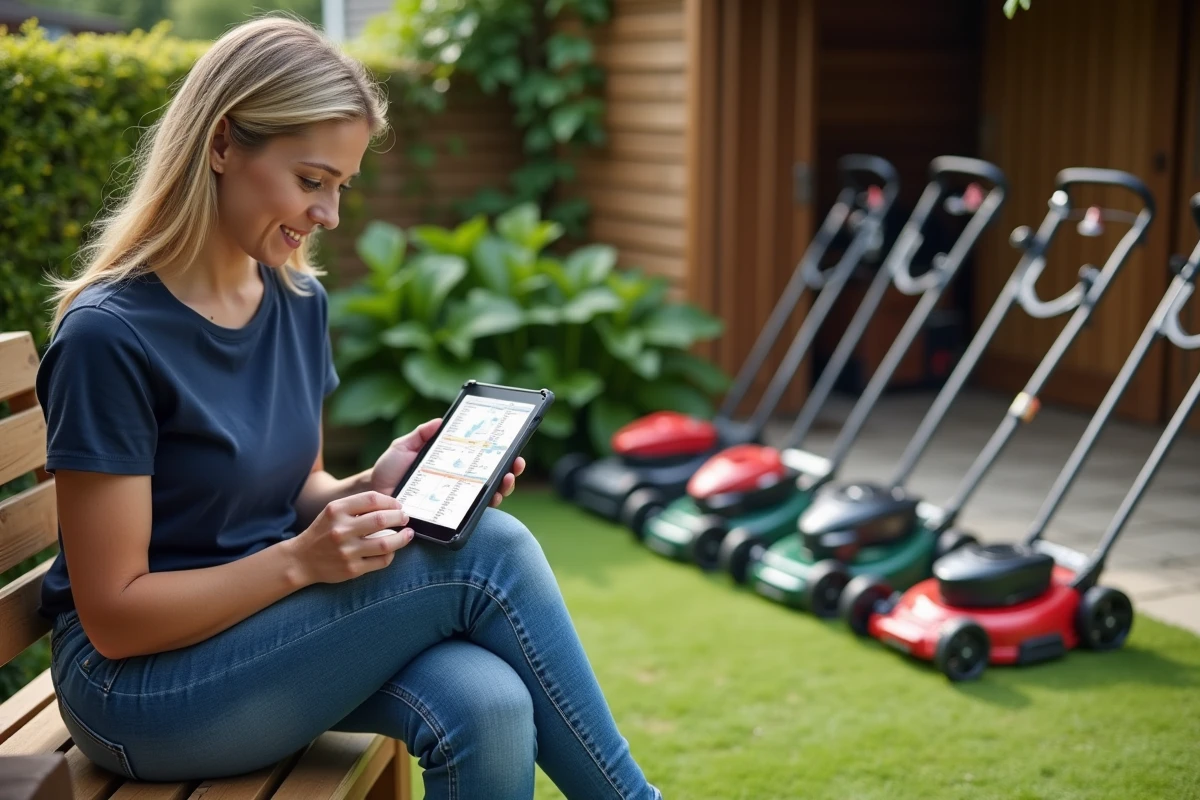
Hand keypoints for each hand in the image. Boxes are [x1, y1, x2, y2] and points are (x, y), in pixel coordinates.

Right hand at [286, 491, 413, 585]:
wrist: (301, 560)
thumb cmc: (324, 531)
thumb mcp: (333, 512)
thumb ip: (357, 505)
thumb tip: (392, 505)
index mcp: (336, 510)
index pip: (372, 499)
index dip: (390, 501)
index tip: (398, 506)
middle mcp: (341, 530)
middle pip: (382, 520)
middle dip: (400, 518)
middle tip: (405, 518)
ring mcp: (347, 551)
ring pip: (386, 544)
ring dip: (402, 538)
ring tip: (408, 533)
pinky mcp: (352, 569)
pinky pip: (381, 561)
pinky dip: (391, 554)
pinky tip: (391, 550)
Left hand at [370, 418, 525, 507]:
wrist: (374, 497)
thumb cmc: (389, 471)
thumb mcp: (404, 447)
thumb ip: (421, 434)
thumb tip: (439, 421)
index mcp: (451, 464)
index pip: (481, 459)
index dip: (499, 454)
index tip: (511, 446)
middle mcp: (458, 484)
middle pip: (492, 478)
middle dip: (510, 471)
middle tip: (515, 463)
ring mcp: (455, 502)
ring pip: (489, 497)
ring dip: (504, 488)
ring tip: (507, 480)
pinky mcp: (448, 518)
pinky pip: (471, 515)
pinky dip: (485, 507)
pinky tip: (491, 499)